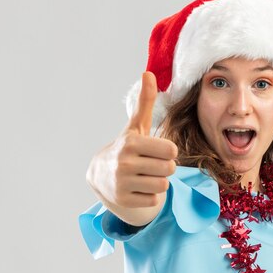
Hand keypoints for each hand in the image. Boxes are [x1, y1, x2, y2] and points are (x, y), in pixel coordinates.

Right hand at [86, 72, 177, 212]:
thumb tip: (149, 73)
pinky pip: (154, 200)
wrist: (101, 175)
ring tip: (144, 176)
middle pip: (169, 169)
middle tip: (151, 165)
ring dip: (158, 182)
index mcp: (131, 142)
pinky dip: (150, 196)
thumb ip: (145, 101)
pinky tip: (138, 188)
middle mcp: (124, 162)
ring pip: (163, 185)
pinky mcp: (123, 200)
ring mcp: (122, 182)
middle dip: (165, 167)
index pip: (171, 150)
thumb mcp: (136, 126)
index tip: (156, 150)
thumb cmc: (128, 148)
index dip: (168, 151)